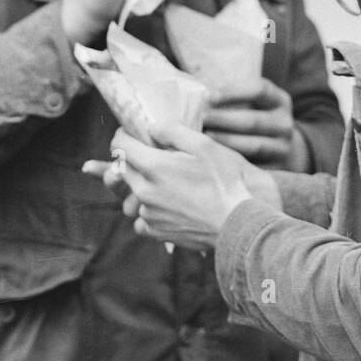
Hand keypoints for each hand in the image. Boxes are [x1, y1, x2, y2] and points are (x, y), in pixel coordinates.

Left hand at [81, 123, 262, 249]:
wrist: (240, 222)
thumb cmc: (226, 181)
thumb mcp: (204, 144)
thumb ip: (172, 131)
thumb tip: (151, 128)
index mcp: (153, 166)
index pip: (120, 145)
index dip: (124, 135)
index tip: (132, 134)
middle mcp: (145, 191)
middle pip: (123, 169)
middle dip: (133, 159)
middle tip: (153, 155)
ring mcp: (149, 214)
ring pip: (133, 194)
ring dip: (142, 185)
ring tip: (166, 183)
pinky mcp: (157, 232)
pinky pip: (142, 219)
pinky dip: (150, 211)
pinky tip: (168, 206)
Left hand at [204, 78, 306, 169]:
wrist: (282, 149)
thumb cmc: (254, 118)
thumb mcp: (251, 103)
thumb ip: (228, 97)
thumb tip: (195, 94)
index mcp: (279, 100)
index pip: (259, 90)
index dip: (233, 92)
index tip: (208, 95)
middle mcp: (285, 123)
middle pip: (254, 121)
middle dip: (224, 120)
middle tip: (201, 119)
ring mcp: (284, 148)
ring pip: (254, 146)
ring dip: (226, 142)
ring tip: (204, 139)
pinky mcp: (278, 170)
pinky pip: (255, 167)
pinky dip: (234, 163)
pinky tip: (215, 158)